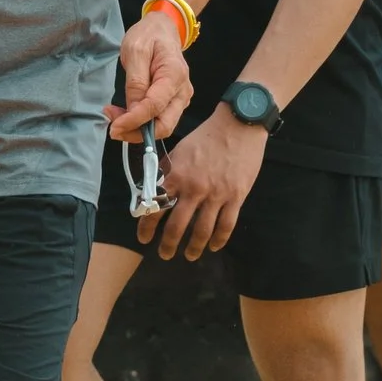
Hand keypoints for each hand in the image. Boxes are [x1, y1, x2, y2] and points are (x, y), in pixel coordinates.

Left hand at [112, 9, 192, 141]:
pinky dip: (142, 122)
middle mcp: (182, 91)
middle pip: (164, 125)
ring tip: (115, 117)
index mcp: (174, 75)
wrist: (162, 28)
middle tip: (113, 127)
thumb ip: (135, 82)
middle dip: (137, 132)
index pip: (155, 107)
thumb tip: (133, 110)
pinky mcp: (173, 101)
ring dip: (138, 128)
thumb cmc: (149, 35)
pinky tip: (125, 114)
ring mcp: (180, 98)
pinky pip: (159, 118)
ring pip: (162, 126)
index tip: (114, 126)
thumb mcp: (135, 51)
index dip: (134, 120)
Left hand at [142, 107, 267, 260]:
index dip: (147, 226)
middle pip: (177, 226)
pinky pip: (226, 226)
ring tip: (189, 256)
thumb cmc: (206, 136)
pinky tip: (213, 246)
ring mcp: (216, 194)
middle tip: (164, 254)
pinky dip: (218, 240)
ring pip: (202, 231)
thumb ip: (168, 172)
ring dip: (193, 248)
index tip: (143, 238)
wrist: (238, 125)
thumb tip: (154, 190)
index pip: (156, 207)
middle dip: (168, 245)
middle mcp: (194, 188)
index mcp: (177, 175)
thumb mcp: (180, 150)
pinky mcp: (236, 197)